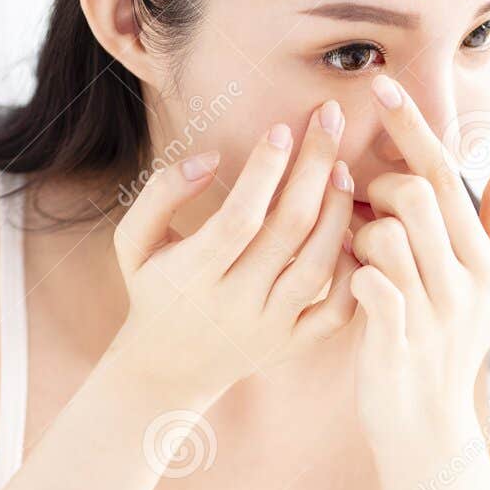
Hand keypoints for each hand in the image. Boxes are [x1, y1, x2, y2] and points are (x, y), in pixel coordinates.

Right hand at [105, 103, 357, 403]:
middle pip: (288, 230)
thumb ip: (160, 194)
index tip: (282, 128)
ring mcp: (268, 328)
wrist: (168, 368)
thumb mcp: (134, 242)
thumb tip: (209, 159)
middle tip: (330, 121)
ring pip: (319, 265)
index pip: (239, 217)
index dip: (264, 171)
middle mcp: (234, 303)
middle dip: (314, 167)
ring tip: (344, 169)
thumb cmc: (154, 288)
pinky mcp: (292, 344)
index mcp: (192, 276)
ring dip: (339, 212)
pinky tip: (354, 230)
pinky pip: (337, 311)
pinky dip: (354, 271)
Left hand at [348, 75, 489, 469]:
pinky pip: (369, 279)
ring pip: (386, 231)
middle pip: (415, 192)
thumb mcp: (483, 290)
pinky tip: (351, 284)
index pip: (447, 174)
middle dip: (378, 189)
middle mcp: (464, 278)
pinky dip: (353, 272)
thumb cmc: (444, 350)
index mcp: (482, 258)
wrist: (427, 429)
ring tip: (357, 256)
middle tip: (362, 208)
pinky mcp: (397, 337)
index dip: (413, 128)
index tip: (381, 87)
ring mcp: (432, 309)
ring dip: (358, 234)